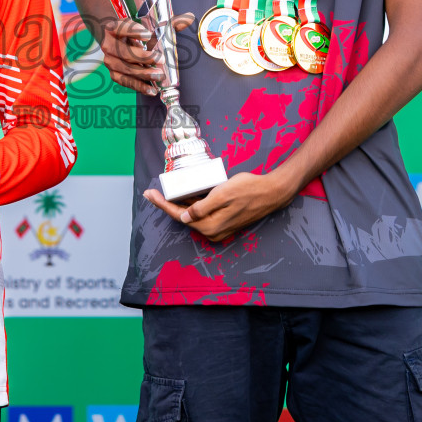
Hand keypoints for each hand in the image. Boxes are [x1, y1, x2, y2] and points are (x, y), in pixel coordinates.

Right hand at [97, 12, 194, 94]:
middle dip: (144, 57)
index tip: (148, 35)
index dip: (134, 32)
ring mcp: (110, 61)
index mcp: (115, 27)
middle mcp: (109, 44)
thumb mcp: (148, 26)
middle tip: (160, 59)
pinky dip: (139, 86)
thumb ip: (169, 23)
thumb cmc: (135, 33)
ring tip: (159, 75)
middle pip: (125, 52)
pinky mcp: (115, 74)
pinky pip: (126, 82)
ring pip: (125, 69)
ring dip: (143, 73)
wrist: (118, 42)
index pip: (121, 28)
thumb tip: (189, 18)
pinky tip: (152, 89)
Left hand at [143, 172, 292, 242]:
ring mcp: (219, 229)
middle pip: (183, 218)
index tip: (149, 194)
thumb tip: (183, 217)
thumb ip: (202, 207)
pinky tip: (184, 198)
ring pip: (192, 217)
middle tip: (151, 193)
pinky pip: (202, 216)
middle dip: (166, 206)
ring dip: (177, 206)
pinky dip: (190, 208)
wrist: (271, 192)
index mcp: (210, 226)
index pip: (179, 216)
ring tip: (163, 195)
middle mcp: (213, 231)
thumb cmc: (248, 189)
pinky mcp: (223, 223)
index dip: (162, 205)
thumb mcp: (223, 194)